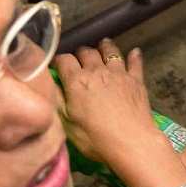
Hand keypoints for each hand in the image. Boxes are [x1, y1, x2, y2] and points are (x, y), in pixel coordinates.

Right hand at [53, 39, 158, 163]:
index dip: (59, 60)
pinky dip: (134, 56)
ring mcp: (119, 73)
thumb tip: (49, 84)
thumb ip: (57, 100)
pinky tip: (135, 52)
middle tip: (78, 57)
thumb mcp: (67, 124)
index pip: (64, 60)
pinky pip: (135, 63)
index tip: (57, 63)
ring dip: (105, 46)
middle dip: (80, 52)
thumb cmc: (95, 138)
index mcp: (77, 81)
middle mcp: (97, 71)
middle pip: (87, 52)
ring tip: (103, 43)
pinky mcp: (136, 80)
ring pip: (110, 52)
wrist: (132, 142)